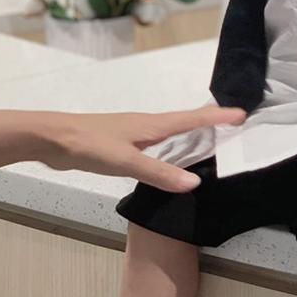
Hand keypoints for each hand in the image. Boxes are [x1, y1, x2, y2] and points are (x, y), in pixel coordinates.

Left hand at [46, 103, 245, 190]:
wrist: (54, 139)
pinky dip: (172, 149)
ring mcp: (134, 135)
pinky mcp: (122, 146)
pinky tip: (170, 161)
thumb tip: (196, 183)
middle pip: (185, 122)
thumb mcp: (126, 162)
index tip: (242, 114)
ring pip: (170, 134)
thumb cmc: (91, 145)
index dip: (216, 117)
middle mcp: (147, 126)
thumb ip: (159, 173)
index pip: (191, 119)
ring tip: (210, 143)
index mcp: (152, 125)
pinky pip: (157, 146)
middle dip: (209, 124)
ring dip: (190, 136)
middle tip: (234, 128)